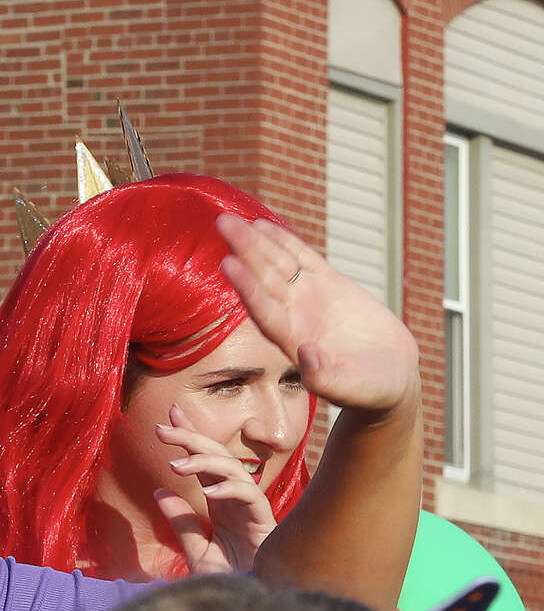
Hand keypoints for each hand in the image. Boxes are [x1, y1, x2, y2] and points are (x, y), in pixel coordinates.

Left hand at [155, 404, 276, 573]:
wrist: (251, 605)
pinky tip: (209, 493)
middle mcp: (236, 499)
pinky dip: (230, 490)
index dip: (189, 438)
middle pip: (217, 457)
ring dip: (204, 462)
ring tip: (176, 464)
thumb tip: (159, 491)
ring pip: (233, 469)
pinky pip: (250, 496)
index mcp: (220, 501)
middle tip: (163, 428)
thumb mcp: (197, 551)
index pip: (204, 462)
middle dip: (192, 438)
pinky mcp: (265, 522)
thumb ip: (182, 522)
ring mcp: (251, 508)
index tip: (168, 418)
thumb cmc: (230, 581)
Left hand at [216, 214, 418, 413]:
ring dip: (255, 242)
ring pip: (277, 265)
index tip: (229, 264)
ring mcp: (308, 298)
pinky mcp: (328, 285)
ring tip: (231, 220)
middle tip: (222, 223)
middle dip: (244, 251)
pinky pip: (301, 259)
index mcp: (292, 341)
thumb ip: (327, 379)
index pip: (264, 310)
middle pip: (263, 279)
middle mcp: (293, 316)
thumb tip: (305, 354)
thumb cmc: (368, 390)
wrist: (387, 378)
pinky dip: (284, 242)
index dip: (247, 288)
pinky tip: (262, 226)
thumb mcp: (351, 388)